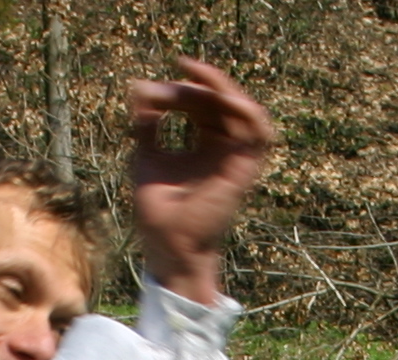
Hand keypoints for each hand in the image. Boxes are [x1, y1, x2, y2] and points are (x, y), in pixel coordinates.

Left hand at [127, 58, 274, 305]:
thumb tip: (139, 88)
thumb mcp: (146, 157)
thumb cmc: (157, 211)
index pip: (199, 105)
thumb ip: (146, 125)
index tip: (146, 92)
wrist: (168, 245)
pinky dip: (246, 111)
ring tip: (197, 75)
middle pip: (220, 102)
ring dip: (222, 87)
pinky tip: (223, 97)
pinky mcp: (243, 170)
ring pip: (243, 110)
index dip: (178, 90)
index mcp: (203, 147)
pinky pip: (258, 133)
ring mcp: (234, 160)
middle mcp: (223, 151)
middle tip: (170, 80)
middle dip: (196, 85)